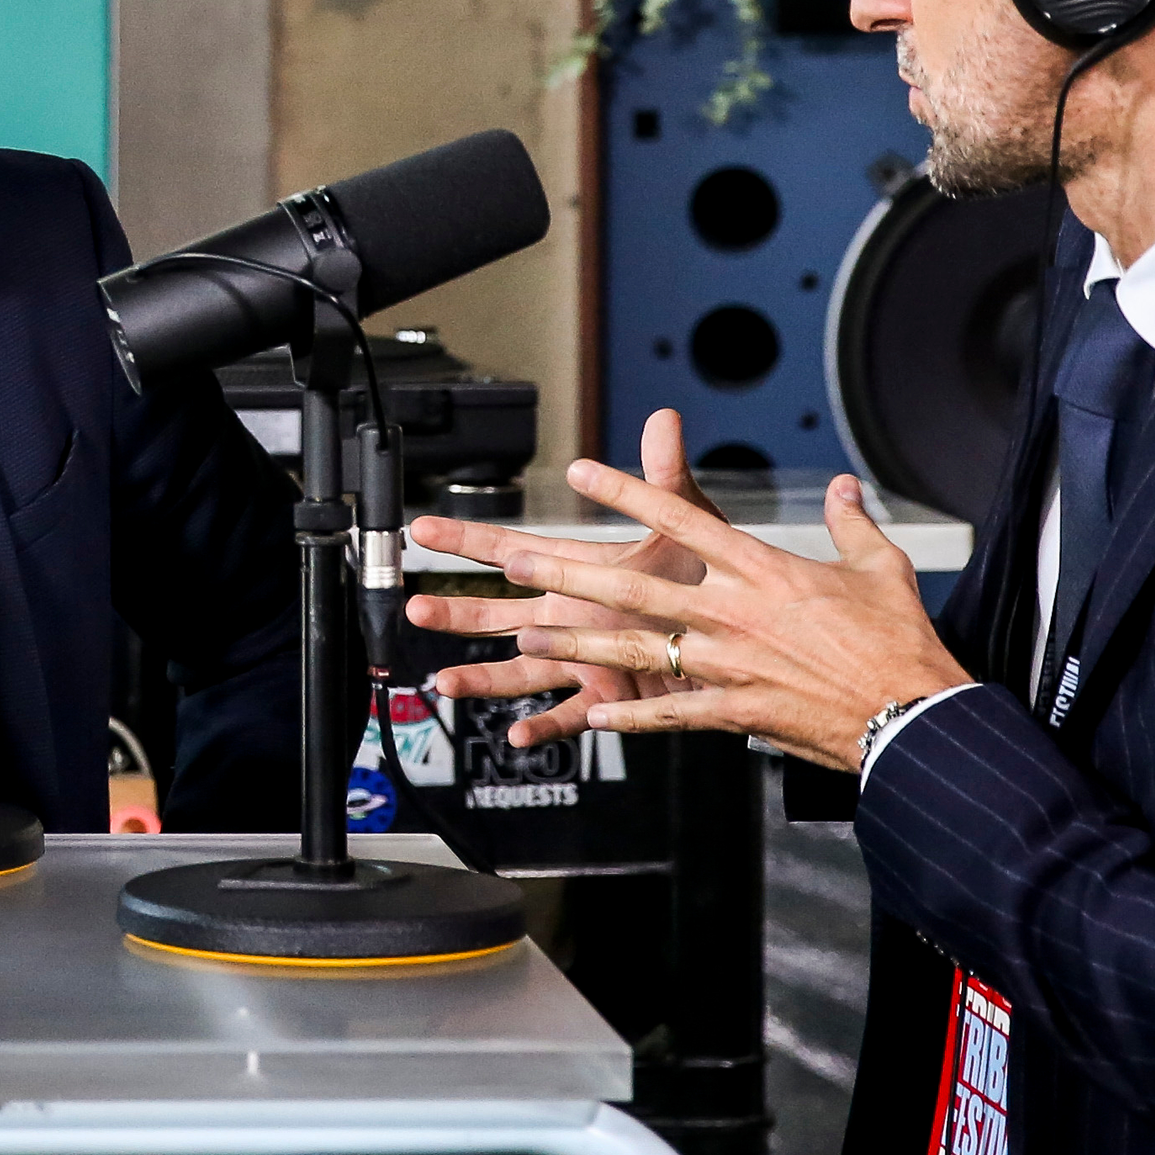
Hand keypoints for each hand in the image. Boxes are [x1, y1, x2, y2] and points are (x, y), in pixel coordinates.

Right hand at [406, 411, 723, 745]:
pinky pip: (569, 716)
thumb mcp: (682, 522)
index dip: (464, 538)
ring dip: (480, 675)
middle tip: (414, 607)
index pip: (508, 549)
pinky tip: (517, 736)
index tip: (421, 527)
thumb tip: (664, 418)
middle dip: (453, 612)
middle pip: (496, 613)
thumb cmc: (703, 576)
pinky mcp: (607, 696)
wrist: (740, 633)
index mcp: (573, 571)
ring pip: (518, 670)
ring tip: (445, 683)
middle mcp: (566, 616)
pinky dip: (542, 726)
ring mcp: (581, 657)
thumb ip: (663, 476)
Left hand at [478, 460, 970, 770]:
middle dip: (569, 573)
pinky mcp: (739, 712)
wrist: (917, 716)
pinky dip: (632, 718)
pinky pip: (673, 714)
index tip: (581, 472)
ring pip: (638, 649)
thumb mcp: (881, 568)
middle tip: (514, 559)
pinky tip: (593, 717)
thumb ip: (850, 524)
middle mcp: (736, 612)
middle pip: (636, 585)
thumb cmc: (900, 643)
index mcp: (763, 569)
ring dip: (579, 645)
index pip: (682, 519)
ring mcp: (732, 664)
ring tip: (529, 636)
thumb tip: (844, 487)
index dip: (627, 493)